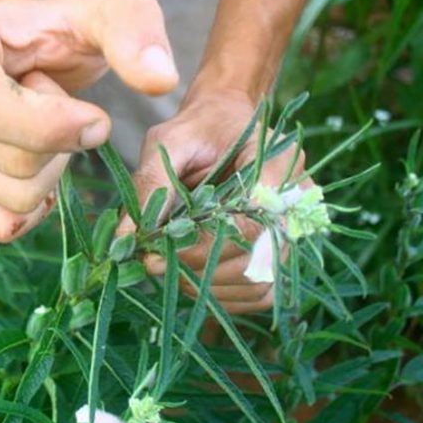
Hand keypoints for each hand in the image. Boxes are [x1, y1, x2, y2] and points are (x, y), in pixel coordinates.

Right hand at [0, 0, 178, 241]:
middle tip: (63, 111)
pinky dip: (34, 208)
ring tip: (43, 130)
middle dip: (61, 149)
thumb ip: (135, 31)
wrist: (17, 51)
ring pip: (12, 200)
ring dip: (52, 175)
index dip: (51, 126)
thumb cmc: (56, 32)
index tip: (94, 117)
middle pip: (10, 163)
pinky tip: (38, 168)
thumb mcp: (102, 14)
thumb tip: (160, 80)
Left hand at [117, 87, 309, 313]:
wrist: (225, 126)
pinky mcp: (283, 254)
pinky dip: (223, 296)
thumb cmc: (198, 130)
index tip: (155, 254)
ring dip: (207, 287)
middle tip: (154, 265)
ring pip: (258, 284)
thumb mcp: (168, 142)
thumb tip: (125, 238)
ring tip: (170, 268)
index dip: (199, 248)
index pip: (248, 223)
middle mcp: (297, 201)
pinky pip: (260, 294)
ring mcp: (296, 231)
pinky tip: (192, 278)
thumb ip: (149, 185)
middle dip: (197, 269)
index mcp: (279, 162)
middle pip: (254, 260)